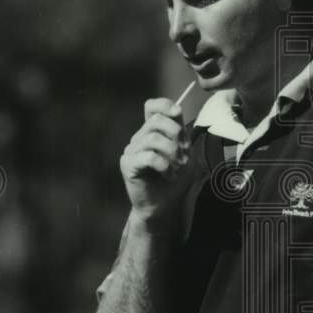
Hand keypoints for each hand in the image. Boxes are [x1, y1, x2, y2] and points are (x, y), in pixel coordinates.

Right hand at [120, 98, 190, 222]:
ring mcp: (131, 151)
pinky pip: (148, 156)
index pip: (152, 107)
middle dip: (176, 135)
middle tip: (185, 154)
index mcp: (152, 132)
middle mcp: (139, 138)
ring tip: (178, 168)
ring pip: (153, 139)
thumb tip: (177, 109)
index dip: (164, 105)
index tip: (178, 113)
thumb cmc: (173, 181)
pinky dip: (164, 166)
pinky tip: (168, 176)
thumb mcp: (184, 154)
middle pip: (156, 121)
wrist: (162, 206)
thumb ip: (180, 132)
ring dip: (172, 153)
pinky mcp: (128, 165)